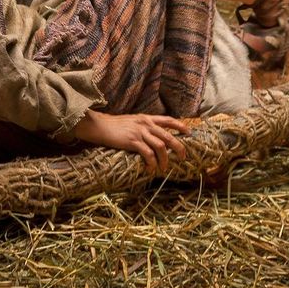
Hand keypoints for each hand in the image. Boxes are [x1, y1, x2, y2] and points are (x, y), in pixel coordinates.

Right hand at [73, 110, 188, 173]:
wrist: (99, 126)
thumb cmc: (114, 125)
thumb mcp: (132, 121)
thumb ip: (143, 126)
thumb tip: (153, 134)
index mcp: (146, 118)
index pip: (168, 120)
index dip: (180, 126)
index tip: (189, 133)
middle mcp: (145, 124)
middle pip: (169, 136)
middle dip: (179, 148)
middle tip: (182, 158)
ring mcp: (140, 132)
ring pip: (161, 146)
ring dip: (165, 160)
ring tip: (164, 168)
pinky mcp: (132, 141)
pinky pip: (148, 154)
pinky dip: (152, 163)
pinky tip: (150, 169)